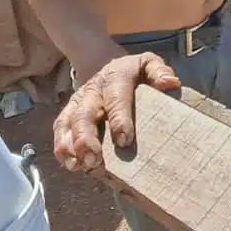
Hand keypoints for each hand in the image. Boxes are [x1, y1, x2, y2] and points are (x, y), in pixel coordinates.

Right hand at [52, 53, 180, 170]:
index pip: (115, 97)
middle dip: (86, 138)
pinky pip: (60, 129)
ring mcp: (78, 101)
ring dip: (70, 145)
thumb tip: (170, 84)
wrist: (108, 65)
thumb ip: (158, 72)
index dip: (118, 118)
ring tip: (78, 166)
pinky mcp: (69, 113)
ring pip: (68, 123)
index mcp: (115, 76)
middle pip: (84, 113)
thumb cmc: (135, 73)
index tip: (124, 140)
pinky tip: (70, 165)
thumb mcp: (149, 64)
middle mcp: (93, 89)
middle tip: (93, 159)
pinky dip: (62, 148)